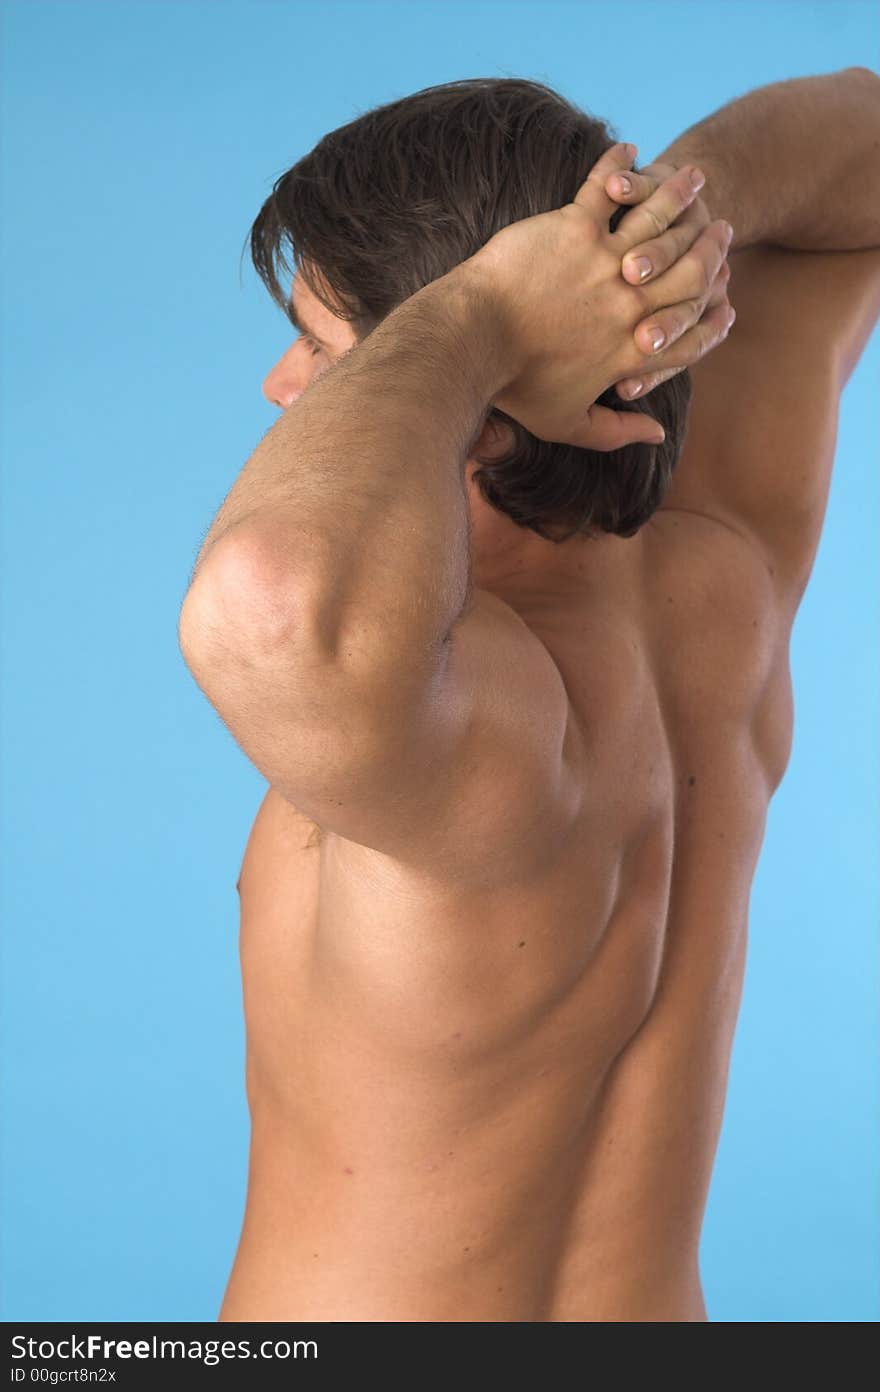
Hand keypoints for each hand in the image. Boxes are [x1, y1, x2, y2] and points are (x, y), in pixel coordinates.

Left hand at [468, 143, 733, 450]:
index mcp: (630, 349)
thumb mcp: (567, 424)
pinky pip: (606, 188)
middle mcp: (628, 303)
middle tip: (723, 228)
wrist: (470, 345)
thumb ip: (615, 431)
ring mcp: (604, 262)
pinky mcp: (574, 228)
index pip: (690, 330)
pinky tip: (627, 150)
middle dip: (712, 248)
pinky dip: (618, 166)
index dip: (714, 313)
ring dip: (679, 194)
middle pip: (690, 271)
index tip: (729, 299)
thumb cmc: (514, 388)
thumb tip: (656, 435)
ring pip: (657, 221)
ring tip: (694, 176)